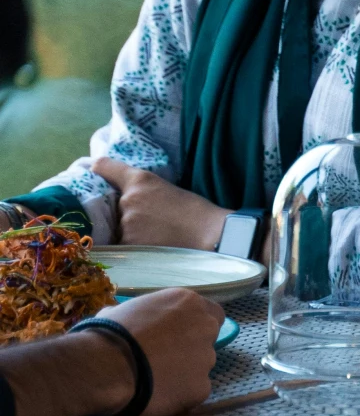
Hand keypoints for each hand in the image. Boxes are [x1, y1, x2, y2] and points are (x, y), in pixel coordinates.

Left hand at [91, 157, 227, 249]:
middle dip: (122, 213)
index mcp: (139, 179)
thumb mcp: (169, 189)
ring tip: (154, 237)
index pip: (104, 167)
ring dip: (128, 232)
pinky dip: (131, 248)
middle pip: (111, 206)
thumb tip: (123, 194)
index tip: (93, 175)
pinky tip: (150, 248)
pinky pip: (121, 246)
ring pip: (116, 228)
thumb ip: (143, 190)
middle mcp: (127, 199)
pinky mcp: (129, 245)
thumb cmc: (197, 212)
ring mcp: (126, 224)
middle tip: (148, 221)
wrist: (211, 236)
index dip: (97, 172)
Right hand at [97, 289, 223, 415]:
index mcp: (188, 302)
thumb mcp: (122, 311)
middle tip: (167, 359)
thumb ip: (140, 315)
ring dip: (186, 372)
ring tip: (156, 379)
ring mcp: (207, 359)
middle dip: (193, 348)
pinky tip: (158, 394)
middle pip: (209, 339)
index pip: (210, 312)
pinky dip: (180, 394)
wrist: (106, 368)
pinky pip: (195, 390)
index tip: (179, 336)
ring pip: (202, 366)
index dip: (194, 325)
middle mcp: (205, 327)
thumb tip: (127, 320)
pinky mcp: (202, 388)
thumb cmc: (109, 334)